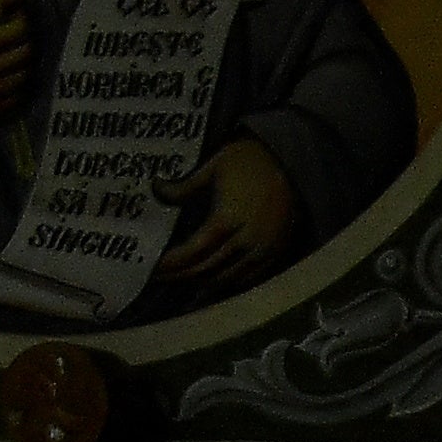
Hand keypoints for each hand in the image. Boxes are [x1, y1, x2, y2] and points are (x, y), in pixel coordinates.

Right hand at [0, 0, 36, 142]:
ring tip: (12, 56)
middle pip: (24, 54)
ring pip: (22, 77)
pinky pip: (14, 98)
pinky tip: (5, 77)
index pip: (17, 29)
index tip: (19, 15)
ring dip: (23, 64)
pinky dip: (16, 86)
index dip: (23, 19)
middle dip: (26, 41)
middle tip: (18, 36)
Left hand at [154, 136, 299, 285]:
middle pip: (206, 270)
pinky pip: (247, 278)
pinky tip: (212, 280)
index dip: (170, 264)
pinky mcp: (275, 253)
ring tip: (181, 279)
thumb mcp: (213, 167)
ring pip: (226, 278)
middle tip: (158, 278)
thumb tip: (156, 189)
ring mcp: (262, 250)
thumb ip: (184, 186)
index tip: (151, 268)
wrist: (289, 161)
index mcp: (226, 220)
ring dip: (201, 282)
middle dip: (180, 275)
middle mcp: (245, 241)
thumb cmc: (249, 159)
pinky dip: (226, 282)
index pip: (192, 252)